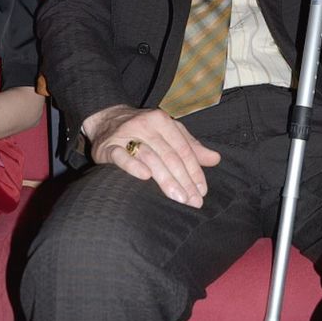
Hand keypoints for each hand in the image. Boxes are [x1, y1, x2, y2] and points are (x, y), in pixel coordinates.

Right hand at [83, 105, 220, 207]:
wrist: (106, 119)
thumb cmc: (144, 129)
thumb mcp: (169, 132)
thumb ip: (191, 146)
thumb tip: (215, 159)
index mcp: (162, 120)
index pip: (183, 148)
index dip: (194, 170)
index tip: (202, 191)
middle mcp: (145, 125)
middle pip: (169, 155)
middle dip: (183, 180)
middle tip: (193, 202)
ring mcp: (126, 134)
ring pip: (150, 157)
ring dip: (165, 179)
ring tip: (178, 198)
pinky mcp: (108, 146)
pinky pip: (121, 156)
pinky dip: (133, 166)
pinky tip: (145, 177)